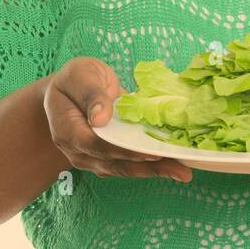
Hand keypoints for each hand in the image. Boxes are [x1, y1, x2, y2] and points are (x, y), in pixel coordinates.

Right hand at [43, 56, 192, 182]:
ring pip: (123, 169)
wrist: (69, 91)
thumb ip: (91, 94)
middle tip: (180, 170)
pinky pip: (128, 164)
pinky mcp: (106, 158)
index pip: (96, 146)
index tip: (151, 152)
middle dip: (148, 168)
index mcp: (67, 129)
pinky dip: (150, 166)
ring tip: (183, 172)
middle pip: (114, 163)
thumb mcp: (80, 75)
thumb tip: (100, 118)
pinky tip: (172, 165)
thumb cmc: (75, 79)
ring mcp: (92, 158)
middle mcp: (77, 151)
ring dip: (154, 172)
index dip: (123, 151)